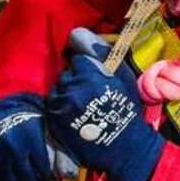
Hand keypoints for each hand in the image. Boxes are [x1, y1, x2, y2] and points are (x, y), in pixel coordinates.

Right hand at [0, 92, 78, 180]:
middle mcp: (12, 145)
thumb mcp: (47, 134)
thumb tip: (71, 177)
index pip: (44, 171)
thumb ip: (61, 154)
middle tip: (33, 178)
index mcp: (31, 137)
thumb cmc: (31, 130)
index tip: (45, 172)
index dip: (46, 175)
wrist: (4, 118)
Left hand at [44, 28, 163, 180]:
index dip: (87, 67)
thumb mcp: (123, 77)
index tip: (95, 78)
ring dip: (67, 93)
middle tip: (90, 93)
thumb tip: (78, 33)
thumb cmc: (126, 110)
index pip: (78, 59)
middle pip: (67, 74)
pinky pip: (53, 104)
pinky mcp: (55, 120)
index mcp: (90, 75)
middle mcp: (72, 88)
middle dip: (76, 79)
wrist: (124, 147)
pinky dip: (61, 107)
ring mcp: (61, 106)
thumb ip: (102, 53)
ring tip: (82, 105)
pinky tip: (75, 115)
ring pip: (58, 89)